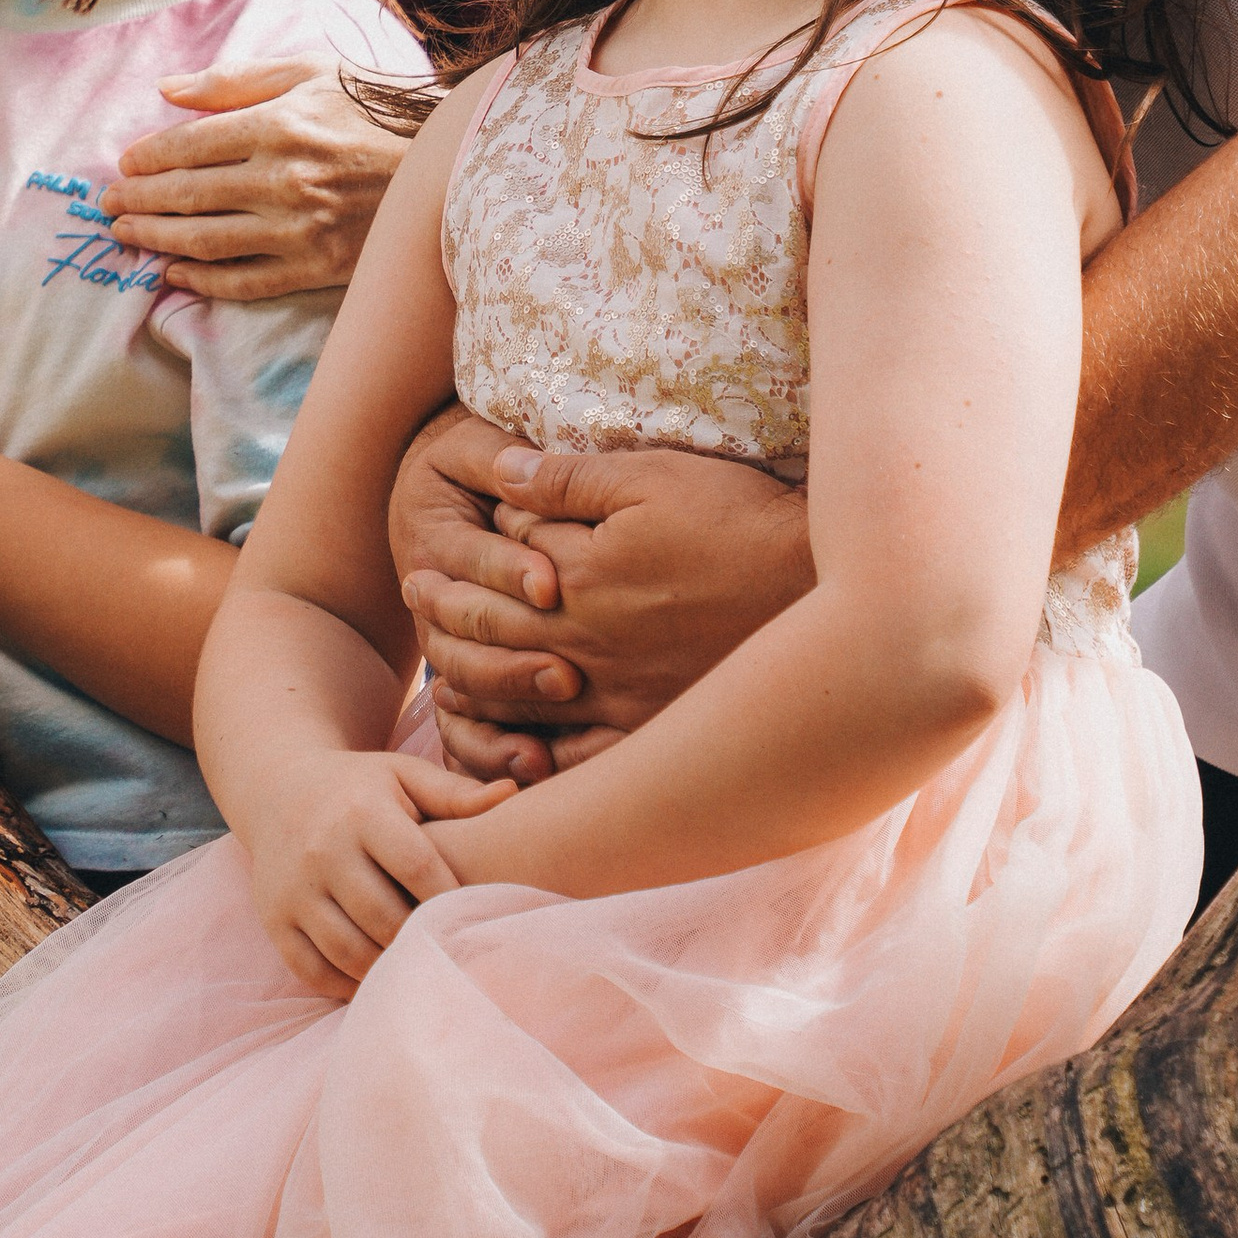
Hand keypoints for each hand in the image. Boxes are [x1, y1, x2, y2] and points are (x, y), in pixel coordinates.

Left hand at [101, 59, 407, 302]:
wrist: (444, 164)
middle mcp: (283, 179)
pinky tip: (173, 272)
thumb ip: (236, 80)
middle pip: (187, 195)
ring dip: (155, 239)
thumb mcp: (309, 71)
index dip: (148, 157)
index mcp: (280, 124)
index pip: (190, 145)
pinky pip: (243, 282)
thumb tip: (167, 89)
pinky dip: (200, 281)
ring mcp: (298, 229)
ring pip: (205, 241)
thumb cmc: (373, 108)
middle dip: (138, 200)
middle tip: (108, 204)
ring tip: (125, 234)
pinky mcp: (316, 268)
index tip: (125, 164)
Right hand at [238, 747, 514, 998]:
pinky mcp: (274, 919)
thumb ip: (456, 794)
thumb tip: (512, 793)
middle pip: (383, 916)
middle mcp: (322, 850)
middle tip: (451, 954)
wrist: (278, 787)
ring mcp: (293, 889)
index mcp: (361, 811)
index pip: (415, 866)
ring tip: (419, 970)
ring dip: (388, 968)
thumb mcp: (404, 776)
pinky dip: (346, 985)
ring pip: (348, 950)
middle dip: (420, 939)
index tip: (474, 915)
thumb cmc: (360, 787)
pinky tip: (376, 979)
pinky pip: (313, 969)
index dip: (449, 897)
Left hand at [391, 417, 814, 781]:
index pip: (494, 571)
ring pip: (518, 703)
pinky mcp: (652, 731)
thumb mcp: (652, 477)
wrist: (820, 593)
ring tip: (442, 675)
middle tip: (417, 602)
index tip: (425, 561)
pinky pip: (574, 763)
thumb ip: (570, 479)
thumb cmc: (736, 520)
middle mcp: (587, 646)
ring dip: (469, 687)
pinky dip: (531, 760)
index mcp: (579, 578)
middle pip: (492, 639)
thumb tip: (503, 474)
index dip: (456, 562)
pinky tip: (513, 755)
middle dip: (445, 619)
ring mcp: (619, 698)